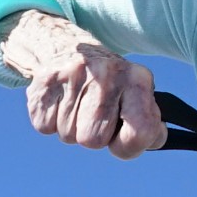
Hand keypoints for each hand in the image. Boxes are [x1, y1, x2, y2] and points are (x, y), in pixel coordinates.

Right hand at [1, 11, 165, 157]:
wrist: (70, 49)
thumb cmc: (112, 86)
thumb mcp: (138, 97)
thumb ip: (149, 125)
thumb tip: (152, 138)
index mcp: (138, 79)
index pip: (140, 130)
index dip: (129, 146)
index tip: (121, 139)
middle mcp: (107, 73)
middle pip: (93, 140)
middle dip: (95, 137)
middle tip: (96, 117)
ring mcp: (74, 74)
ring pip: (68, 136)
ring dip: (72, 128)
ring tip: (78, 105)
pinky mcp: (45, 81)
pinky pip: (45, 127)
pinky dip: (52, 122)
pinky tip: (61, 101)